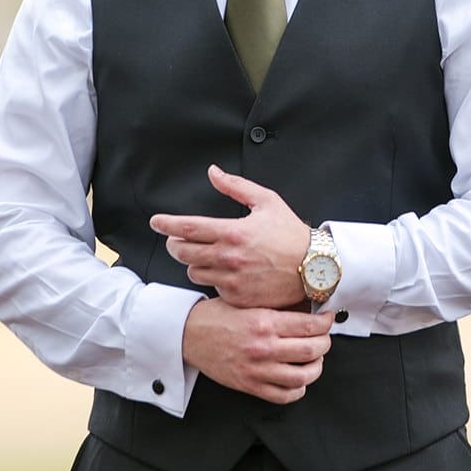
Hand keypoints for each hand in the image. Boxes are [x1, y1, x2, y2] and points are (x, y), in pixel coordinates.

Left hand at [150, 165, 310, 308]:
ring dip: (194, 263)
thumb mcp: (266, 201)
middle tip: (177, 239)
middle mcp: (228, 257)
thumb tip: (213, 172)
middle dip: (174, 244)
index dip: (166, 224)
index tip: (155, 221)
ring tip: (205, 255)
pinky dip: (213, 279)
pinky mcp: (238, 297)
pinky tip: (224, 271)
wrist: (315, 267)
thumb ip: (235, 186)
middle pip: (182, 252)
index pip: (187, 228)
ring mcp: (232, 280)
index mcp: (232, 232)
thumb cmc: (291, 233)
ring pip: (193, 272)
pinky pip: (212, 288)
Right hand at [181, 297, 333, 403]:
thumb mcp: (247, 302)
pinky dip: (298, 389)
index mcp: (264, 322)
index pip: (310, 326)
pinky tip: (298, 380)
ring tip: (314, 359)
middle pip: (312, 350)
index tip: (327, 319)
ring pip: (304, 376)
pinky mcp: (250, 385)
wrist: (188, 335)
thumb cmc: (216, 316)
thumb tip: (307, 308)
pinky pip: (284, 395)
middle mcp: (264, 347)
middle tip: (324, 338)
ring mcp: (258, 369)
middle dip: (325, 343)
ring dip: (316, 367)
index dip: (326, 323)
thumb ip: (275, 308)